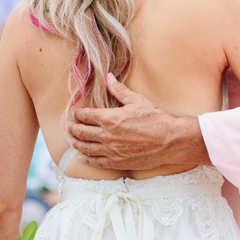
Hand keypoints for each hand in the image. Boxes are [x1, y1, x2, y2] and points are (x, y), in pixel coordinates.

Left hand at [66, 75, 201, 170]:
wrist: (170, 140)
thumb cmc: (156, 118)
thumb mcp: (137, 100)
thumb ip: (119, 89)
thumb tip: (108, 76)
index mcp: (110, 118)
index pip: (85, 116)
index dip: (77, 114)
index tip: (75, 113)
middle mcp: (107, 136)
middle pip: (82, 132)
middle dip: (73, 129)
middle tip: (69, 127)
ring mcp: (111, 151)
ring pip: (86, 148)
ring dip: (76, 144)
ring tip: (72, 141)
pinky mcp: (117, 162)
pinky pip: (97, 162)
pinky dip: (87, 159)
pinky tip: (83, 156)